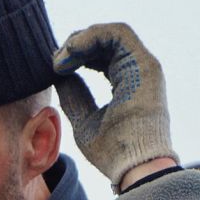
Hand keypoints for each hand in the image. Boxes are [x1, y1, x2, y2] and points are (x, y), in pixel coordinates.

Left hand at [52, 22, 177, 189]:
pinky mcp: (145, 65)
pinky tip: (73, 51)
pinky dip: (92, 36)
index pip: (100, 56)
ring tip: (61, 59)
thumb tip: (60, 76)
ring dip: (81, 40)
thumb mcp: (84, 120)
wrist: (133, 166)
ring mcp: (143, 67)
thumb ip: (75, 96)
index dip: (76, 55)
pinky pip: (118, 34)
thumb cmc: (112, 151)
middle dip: (75, 45)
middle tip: (54, 62)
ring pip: (111, 33)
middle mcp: (137, 71)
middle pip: (104, 42)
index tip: (55, 68)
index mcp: (125, 83)